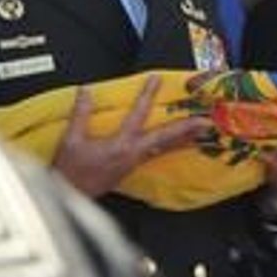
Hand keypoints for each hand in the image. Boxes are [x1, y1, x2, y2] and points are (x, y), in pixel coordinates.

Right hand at [52, 74, 211, 197]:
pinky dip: (171, 147)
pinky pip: (158, 155)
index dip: (147, 95)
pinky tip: (178, 144)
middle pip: (165, 138)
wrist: (70, 197)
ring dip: (184, 139)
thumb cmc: (70, 172)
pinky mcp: (132, 168)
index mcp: (120, 146)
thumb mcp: (71, 139)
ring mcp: (134, 163)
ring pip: (165, 148)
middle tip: (206, 121)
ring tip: (201, 131)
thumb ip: (81, 114)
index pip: (138, 115)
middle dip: (187, 129)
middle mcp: (132, 155)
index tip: (156, 80)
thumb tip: (86, 92)